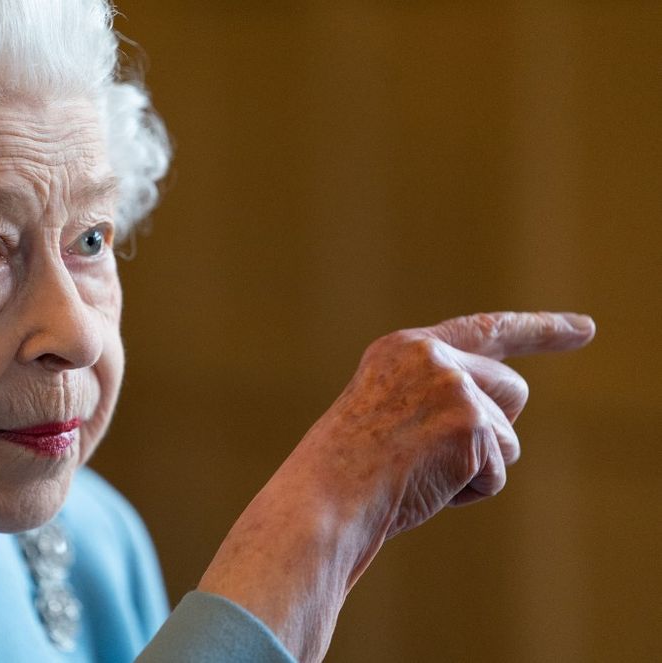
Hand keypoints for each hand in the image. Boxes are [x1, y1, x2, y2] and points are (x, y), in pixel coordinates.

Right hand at [305, 311, 595, 538]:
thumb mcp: (385, 415)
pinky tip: (424, 487)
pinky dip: (468, 491)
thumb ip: (436, 399)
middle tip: (439, 456)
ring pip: (507, 437)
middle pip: (511, 390)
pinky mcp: (470, 425)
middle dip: (494, 429)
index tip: (585, 329)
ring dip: (474, 466)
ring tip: (415, 473)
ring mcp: (452, 387)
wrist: (322, 501)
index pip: (483, 330)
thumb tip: (500, 426)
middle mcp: (430, 357)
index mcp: (402, 349)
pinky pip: (496, 473)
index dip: (540, 330)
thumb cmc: (345, 473)